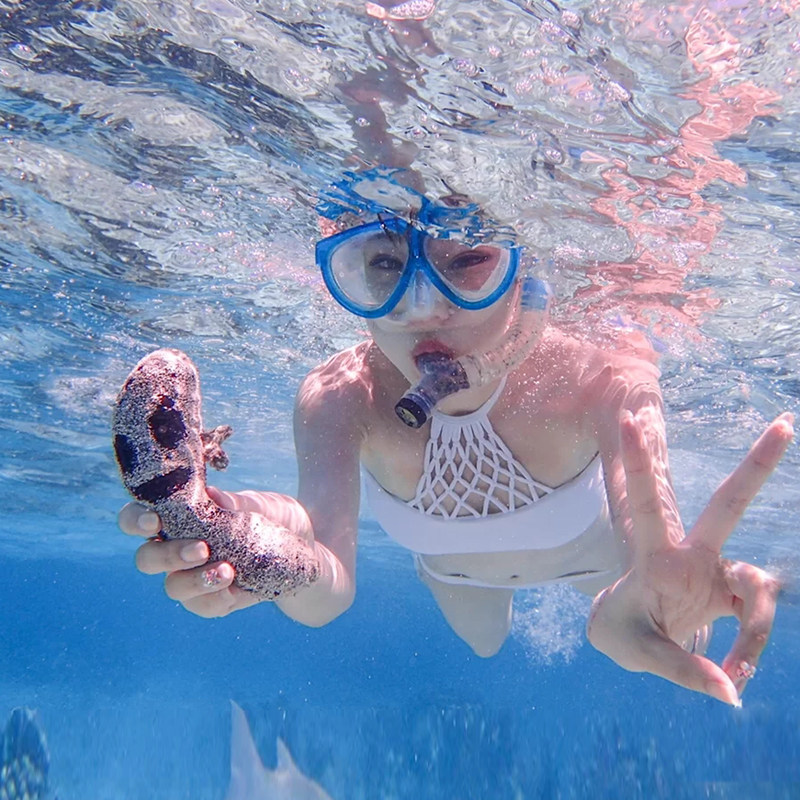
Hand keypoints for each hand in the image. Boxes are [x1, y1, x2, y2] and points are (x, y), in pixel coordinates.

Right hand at [117, 487, 261, 617]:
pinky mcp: (208, 599)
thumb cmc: (265, 516)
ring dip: (196, 581)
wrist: (295, 547)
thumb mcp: (256, 504)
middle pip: (146, 559)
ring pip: (172, 586)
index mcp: (174, 518)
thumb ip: (235, 502)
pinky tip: (234, 592)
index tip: (155, 521)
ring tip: (228, 571)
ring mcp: (188, 576)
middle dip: (169, 556)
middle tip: (201, 549)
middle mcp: (173, 549)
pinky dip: (215, 600)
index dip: (136, 521)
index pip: (136, 519)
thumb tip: (215, 497)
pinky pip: (201, 606)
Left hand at [588, 411, 793, 704]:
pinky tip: (733, 676)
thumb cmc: (623, 631)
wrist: (631, 636)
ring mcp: (715, 571)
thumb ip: (680, 669)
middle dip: (756, 465)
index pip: (647, 502)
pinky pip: (758, 617)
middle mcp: (691, 554)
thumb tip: (730, 692)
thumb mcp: (634, 648)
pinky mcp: (731, 594)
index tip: (632, 419)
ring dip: (752, 636)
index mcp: (655, 556)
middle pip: (728, 505)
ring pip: (759, 585)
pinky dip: (750, 650)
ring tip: (734, 677)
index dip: (643, 463)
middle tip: (783, 423)